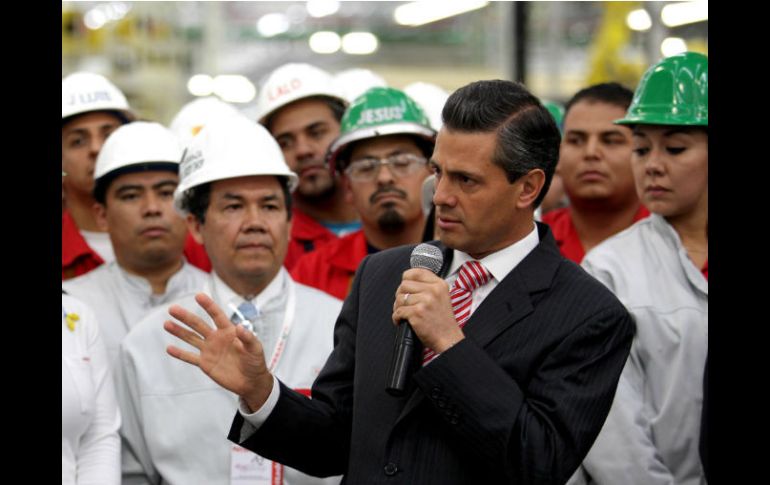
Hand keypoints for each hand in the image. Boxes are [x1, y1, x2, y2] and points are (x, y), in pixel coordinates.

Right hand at [164, 293, 272, 410]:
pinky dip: (180, 354)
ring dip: (179, 331)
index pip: (216, 315)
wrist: (251, 382)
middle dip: (186, 317)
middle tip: (172, 309)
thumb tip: (240, 327)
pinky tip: (169, 348)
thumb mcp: (255, 349)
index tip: (198, 295)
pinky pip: (190, 357)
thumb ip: (248, 338)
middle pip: (198, 325)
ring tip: (167, 324)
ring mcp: (209, 350)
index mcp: (229, 331)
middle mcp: (216, 338)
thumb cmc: (256, 362)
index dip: (208, 305)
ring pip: (191, 338)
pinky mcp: (205, 364)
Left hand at [392, 268, 463, 352]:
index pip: (415, 272)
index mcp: (439, 284)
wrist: (448, 338)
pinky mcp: (417, 313)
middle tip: (403, 304)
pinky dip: (396, 318)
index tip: (406, 288)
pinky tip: (401, 321)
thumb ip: (428, 287)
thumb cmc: (442, 320)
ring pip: (400, 298)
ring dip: (398, 308)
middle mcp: (433, 291)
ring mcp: (425, 301)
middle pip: (404, 285)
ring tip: (403, 314)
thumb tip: (407, 281)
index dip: (406, 279)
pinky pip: (398, 311)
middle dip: (400, 295)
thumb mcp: (441, 297)